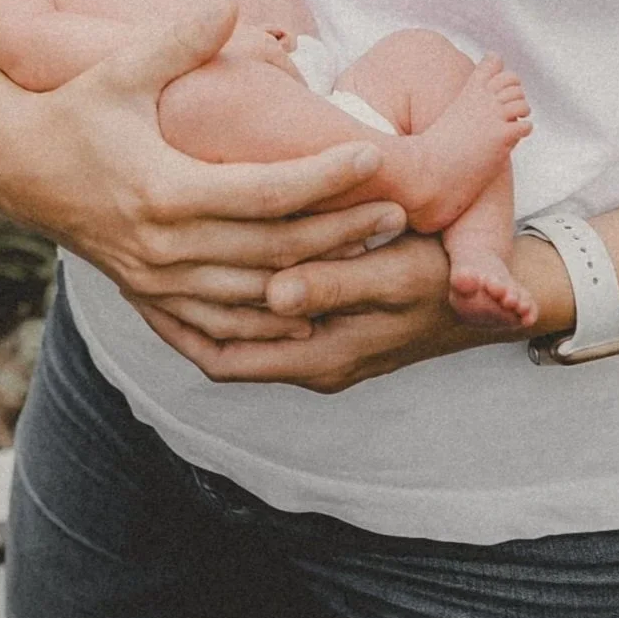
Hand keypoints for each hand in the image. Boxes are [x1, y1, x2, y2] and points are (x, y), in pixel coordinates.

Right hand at [0, 0, 410, 342]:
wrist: (19, 166)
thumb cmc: (79, 108)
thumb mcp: (122, 68)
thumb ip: (179, 41)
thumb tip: (227, 0)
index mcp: (163, 191)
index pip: (264, 192)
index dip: (322, 177)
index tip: (372, 156)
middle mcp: (164, 247)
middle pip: (273, 251)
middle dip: (340, 232)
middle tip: (400, 212)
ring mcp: (157, 281)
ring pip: (255, 299)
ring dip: (317, 282)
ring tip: (375, 260)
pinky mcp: (150, 298)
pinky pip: (217, 331)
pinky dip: (266, 330)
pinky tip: (310, 315)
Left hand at [130, 233, 508, 390]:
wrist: (496, 297)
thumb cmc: (448, 278)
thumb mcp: (397, 276)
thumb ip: (336, 282)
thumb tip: (272, 294)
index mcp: (319, 356)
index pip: (219, 353)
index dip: (170, 319)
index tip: (130, 272)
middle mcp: (310, 362)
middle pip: (215, 347)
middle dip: (169, 310)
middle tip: (122, 260)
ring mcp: (319, 350)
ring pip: (235, 335)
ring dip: (196, 302)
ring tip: (148, 256)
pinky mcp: (329, 330)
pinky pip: (261, 323)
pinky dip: (231, 297)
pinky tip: (209, 255)